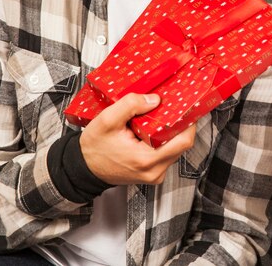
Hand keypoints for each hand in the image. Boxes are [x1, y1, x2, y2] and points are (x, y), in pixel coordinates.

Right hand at [80, 93, 195, 184]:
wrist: (83, 167)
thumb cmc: (94, 147)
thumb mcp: (108, 120)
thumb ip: (131, 105)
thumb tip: (155, 99)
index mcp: (147, 160)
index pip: (183, 141)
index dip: (188, 122)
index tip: (187, 106)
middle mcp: (155, 171)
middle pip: (182, 143)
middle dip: (179, 123)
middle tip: (174, 105)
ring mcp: (155, 173)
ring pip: (175, 147)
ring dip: (171, 130)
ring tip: (162, 114)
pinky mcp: (153, 171)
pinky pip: (167, 152)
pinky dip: (164, 138)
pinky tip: (155, 127)